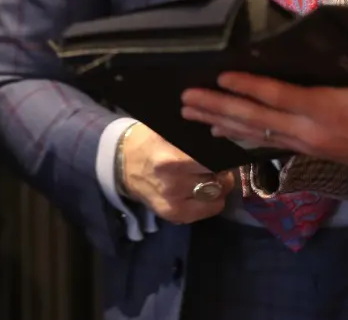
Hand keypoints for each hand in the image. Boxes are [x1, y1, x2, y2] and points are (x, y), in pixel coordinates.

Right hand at [117, 123, 236, 224]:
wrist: (122, 164)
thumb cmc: (149, 141)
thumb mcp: (168, 130)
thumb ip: (194, 134)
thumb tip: (224, 131)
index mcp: (171, 160)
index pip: (214, 161)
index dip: (224, 155)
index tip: (226, 149)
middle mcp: (173, 185)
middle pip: (220, 179)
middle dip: (223, 170)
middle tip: (217, 161)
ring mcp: (173, 204)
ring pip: (218, 196)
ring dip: (218, 185)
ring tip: (209, 175)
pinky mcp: (174, 216)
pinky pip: (209, 210)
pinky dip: (211, 200)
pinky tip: (202, 189)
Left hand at [180, 45, 347, 176]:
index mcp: (326, 111)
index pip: (279, 97)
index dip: (249, 87)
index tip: (221, 76)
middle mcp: (309, 131)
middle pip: (255, 119)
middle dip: (219, 107)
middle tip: (186, 98)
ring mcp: (306, 143)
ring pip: (255, 132)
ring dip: (221, 122)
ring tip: (192, 114)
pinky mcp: (309, 149)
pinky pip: (266, 142)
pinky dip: (241, 135)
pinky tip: (223, 132)